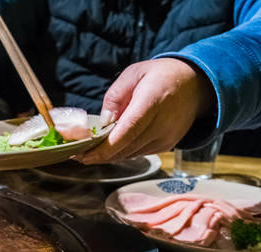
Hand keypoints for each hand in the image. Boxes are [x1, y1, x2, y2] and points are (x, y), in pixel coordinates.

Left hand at [79, 59, 213, 163]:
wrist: (197, 85)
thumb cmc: (161, 76)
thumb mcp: (134, 74)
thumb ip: (115, 97)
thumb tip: (103, 123)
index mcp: (152, 101)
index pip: (126, 131)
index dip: (104, 147)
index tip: (83, 154)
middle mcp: (162, 123)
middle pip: (125, 147)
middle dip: (98, 155)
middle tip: (76, 154)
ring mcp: (166, 137)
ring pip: (130, 154)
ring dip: (108, 156)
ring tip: (88, 151)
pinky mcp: (166, 145)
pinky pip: (138, 153)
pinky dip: (122, 152)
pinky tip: (110, 147)